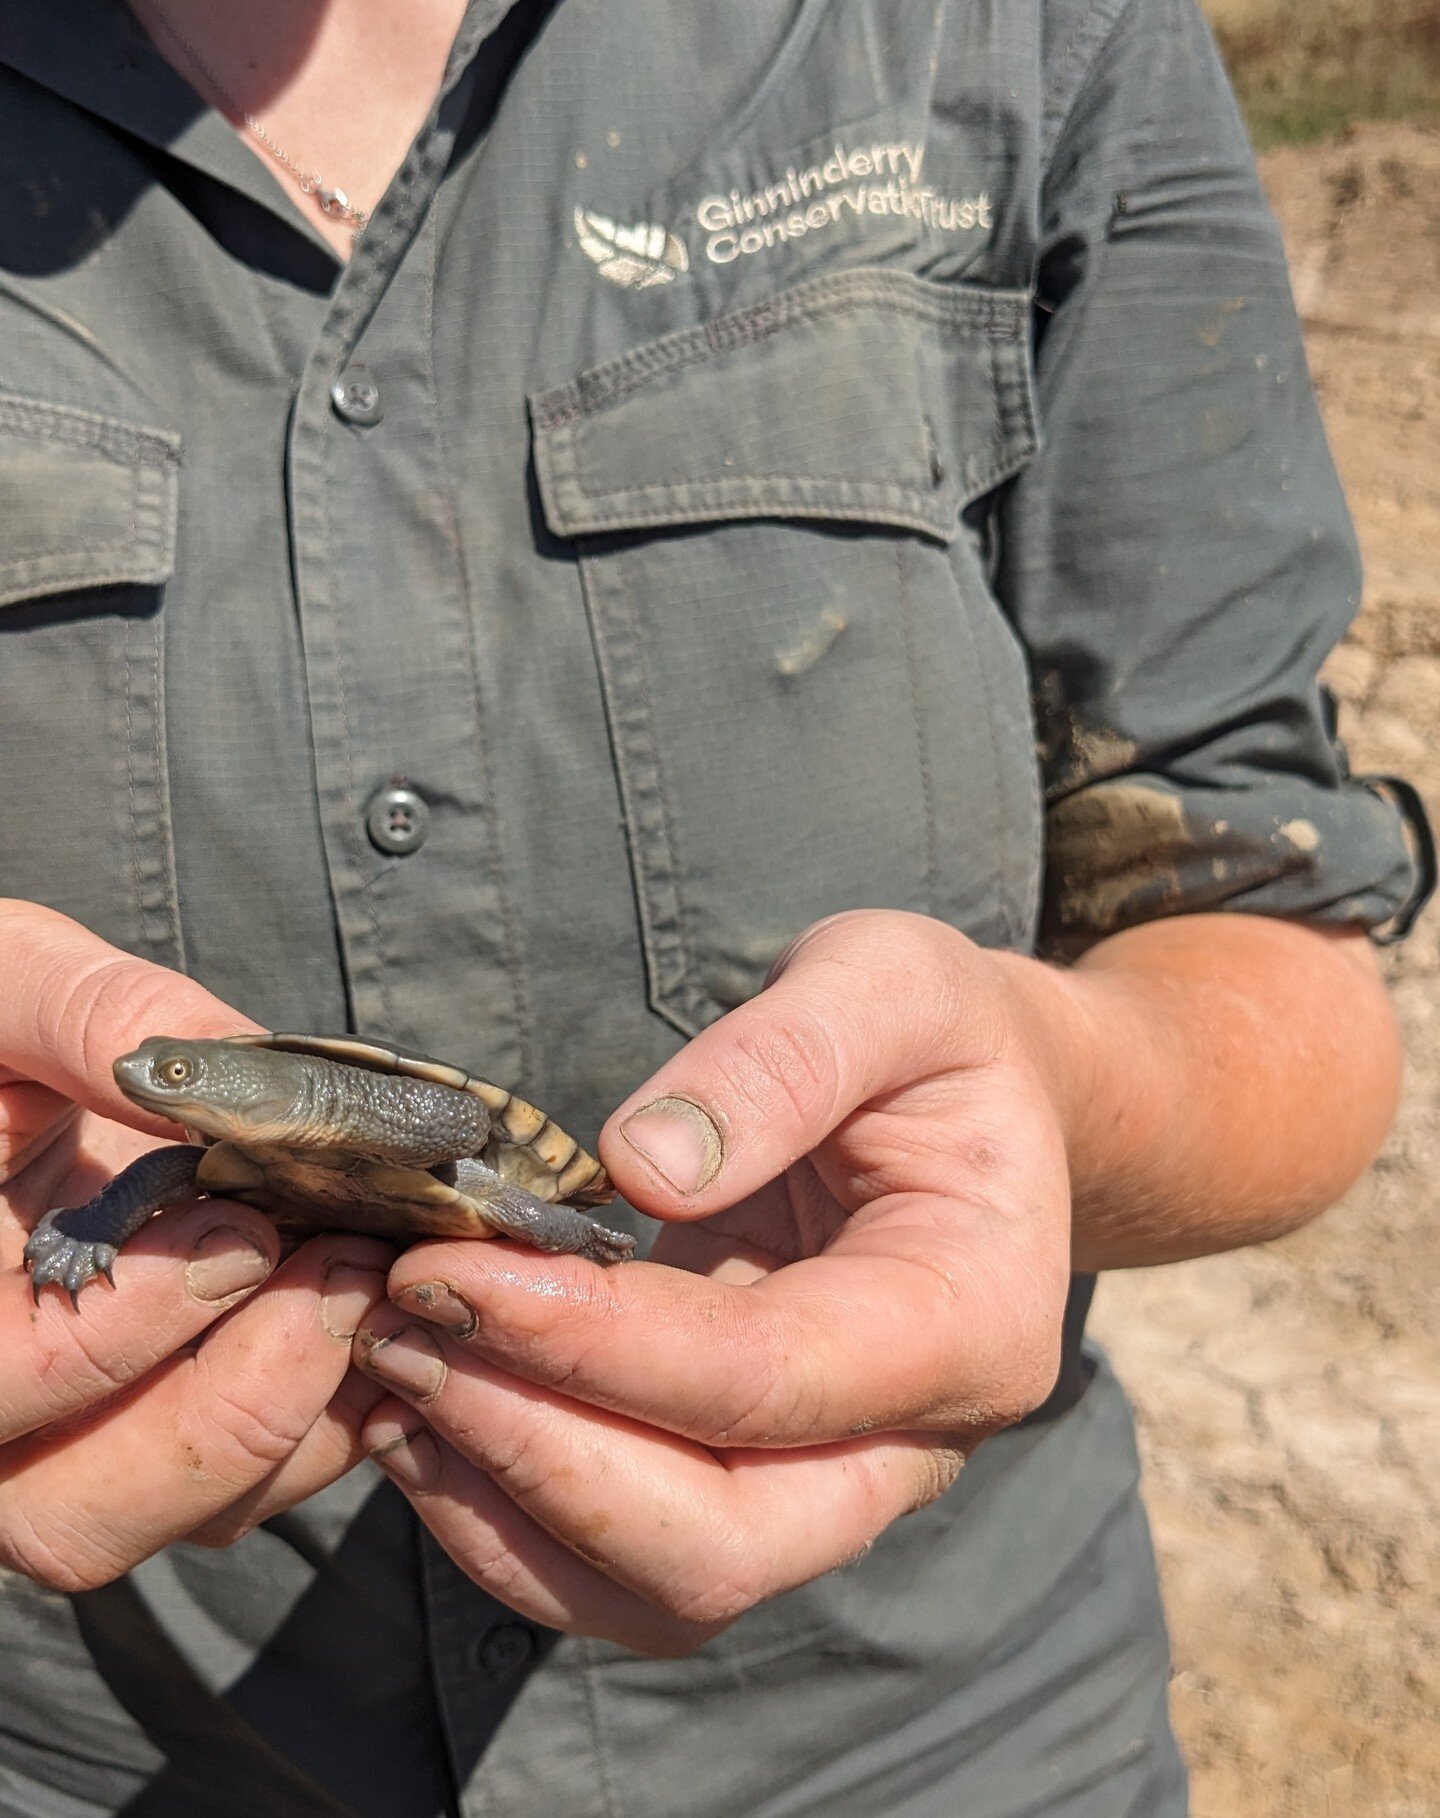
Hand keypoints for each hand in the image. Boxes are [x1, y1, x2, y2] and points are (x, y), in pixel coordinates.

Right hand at [0, 901, 392, 1588]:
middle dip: (236, 1409)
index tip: (244, 1230)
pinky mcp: (170, 1430)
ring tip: (376, 1285)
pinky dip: (337, 1419)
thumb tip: (221, 1071)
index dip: (125, 1330)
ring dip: (306, 1420)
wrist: (19, 1074)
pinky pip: (256, 1487)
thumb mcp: (9, 980)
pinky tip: (391, 1317)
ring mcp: (73, 1438)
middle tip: (343, 1275)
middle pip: (78, 1511)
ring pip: (182, 1519)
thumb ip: (89, 1014)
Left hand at [355, 910, 1072, 1654]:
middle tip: (404, 1329)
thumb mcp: (886, 984)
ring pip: (659, 1587)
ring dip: (505, 1502)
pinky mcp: (750, 1476)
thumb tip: (636, 1170)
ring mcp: (829, 1480)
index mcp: (966, 1324)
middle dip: (539, 1456)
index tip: (457, 1272)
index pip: (766, 1382)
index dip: (597, 1345)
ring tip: (391, 1370)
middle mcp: (907, 1444)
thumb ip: (783, 1059)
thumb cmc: (937, 1037)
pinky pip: (624, 1559)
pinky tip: (424, 1408)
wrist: (977, 1104)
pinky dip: (509, 1511)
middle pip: (716, 1547)